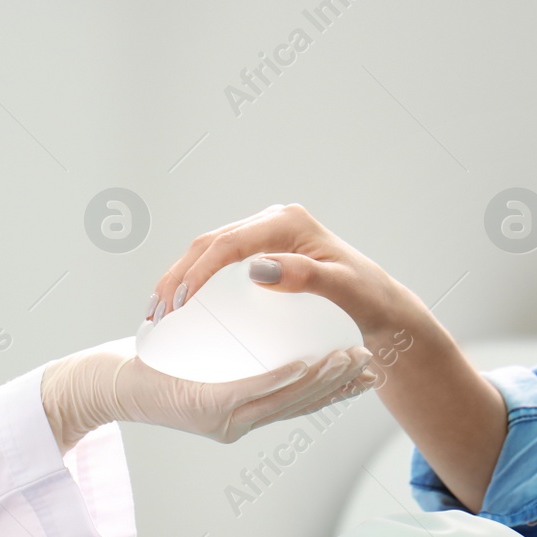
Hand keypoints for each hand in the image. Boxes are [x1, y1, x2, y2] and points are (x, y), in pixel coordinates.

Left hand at [40, 337, 375, 448]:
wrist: (108, 382)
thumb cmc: (152, 365)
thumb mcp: (203, 358)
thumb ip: (234, 352)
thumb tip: (260, 328)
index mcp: (243, 414)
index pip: (301, 402)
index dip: (338, 390)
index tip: (369, 372)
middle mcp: (239, 423)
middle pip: (302, 404)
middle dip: (341, 386)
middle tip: (373, 365)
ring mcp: (225, 420)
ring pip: (286, 398)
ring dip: (323, 380)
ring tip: (351, 359)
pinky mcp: (208, 409)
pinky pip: (255, 390)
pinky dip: (285, 377)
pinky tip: (308, 362)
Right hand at [146, 204, 418, 341]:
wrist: (380, 307)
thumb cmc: (368, 300)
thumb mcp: (343, 290)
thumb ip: (304, 277)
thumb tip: (257, 269)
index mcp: (288, 223)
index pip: (230, 242)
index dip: (198, 271)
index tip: (178, 303)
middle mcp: (273, 222)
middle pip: (210, 243)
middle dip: (177, 276)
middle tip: (155, 313)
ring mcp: (266, 237)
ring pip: (208, 251)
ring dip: (179, 280)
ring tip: (156, 314)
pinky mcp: (262, 254)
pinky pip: (218, 265)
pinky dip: (194, 285)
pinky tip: (177, 310)